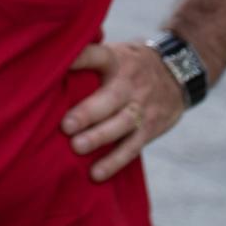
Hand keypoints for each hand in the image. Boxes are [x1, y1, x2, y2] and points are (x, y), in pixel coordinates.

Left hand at [63, 41, 186, 181]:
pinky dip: (114, 162)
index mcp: (116, 60)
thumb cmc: (129, 64)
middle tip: (66, 126)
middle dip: (89, 113)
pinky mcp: (150, 129)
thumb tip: (45, 58)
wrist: (180, 74)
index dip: (79, 58)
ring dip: (99, 138)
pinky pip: (132, 147)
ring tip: (76, 148)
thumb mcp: (115, 51)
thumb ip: (88, 57)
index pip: (96, 56)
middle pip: (111, 98)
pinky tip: (96, 173)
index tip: (60, 63)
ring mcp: (142, 108)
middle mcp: (131, 84)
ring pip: (122, 125)